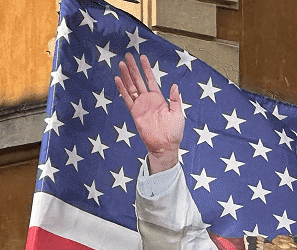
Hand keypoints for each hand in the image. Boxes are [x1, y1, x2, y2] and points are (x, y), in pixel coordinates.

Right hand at [114, 53, 183, 172]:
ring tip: (121, 64)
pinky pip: (127, 99)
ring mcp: (141, 106)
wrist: (165, 146)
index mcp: (159, 99)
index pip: (150, 80)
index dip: (146, 69)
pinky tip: (118, 79)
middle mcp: (148, 100)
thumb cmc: (174, 132)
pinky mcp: (135, 113)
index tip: (142, 57)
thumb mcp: (178, 113)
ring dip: (126, 76)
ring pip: (131, 87)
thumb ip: (175, 99)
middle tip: (127, 56)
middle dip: (133, 68)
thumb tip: (174, 85)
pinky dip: (122, 89)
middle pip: (138, 81)